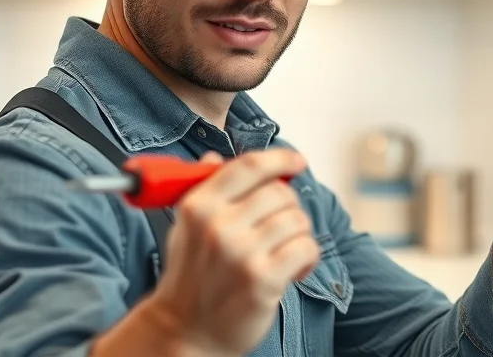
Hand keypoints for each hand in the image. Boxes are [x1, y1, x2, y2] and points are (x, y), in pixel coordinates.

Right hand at [149, 149, 318, 355]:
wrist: (185, 332)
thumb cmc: (190, 278)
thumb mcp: (186, 229)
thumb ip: (204, 191)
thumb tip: (215, 158)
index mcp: (199, 206)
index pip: (248, 166)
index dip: (279, 159)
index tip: (296, 162)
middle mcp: (218, 225)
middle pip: (280, 192)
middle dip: (288, 208)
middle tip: (279, 229)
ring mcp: (240, 253)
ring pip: (297, 219)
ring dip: (298, 236)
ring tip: (282, 253)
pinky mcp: (262, 279)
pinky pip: (306, 247)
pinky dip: (307, 258)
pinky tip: (292, 270)